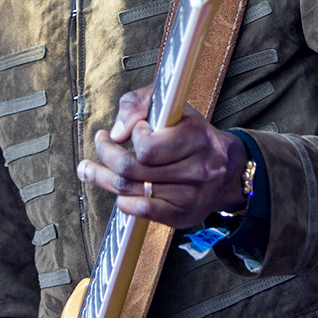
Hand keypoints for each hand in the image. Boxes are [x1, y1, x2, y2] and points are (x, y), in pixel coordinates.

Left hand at [78, 86, 248, 230]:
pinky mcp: (182, 215)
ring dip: (103, 178)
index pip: (147, 146)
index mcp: (195, 136)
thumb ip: (139, 103)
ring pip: (131, 190)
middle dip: (105, 155)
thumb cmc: (192, 132)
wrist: (229, 168)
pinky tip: (117, 193)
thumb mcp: (171, 104)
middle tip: (99, 143)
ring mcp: (189, 195)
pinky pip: (143, 212)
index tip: (135, 129)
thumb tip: (117, 132)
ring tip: (88, 169)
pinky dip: (124, 203)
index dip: (134, 135)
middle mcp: (195, 169)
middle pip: (132, 169)